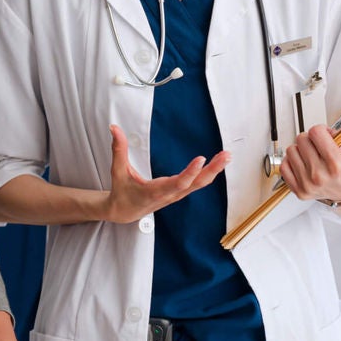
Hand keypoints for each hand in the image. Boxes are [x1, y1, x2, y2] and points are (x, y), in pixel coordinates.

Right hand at [101, 125, 229, 223]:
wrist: (123, 212)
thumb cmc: (121, 192)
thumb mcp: (117, 170)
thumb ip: (118, 149)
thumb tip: (114, 128)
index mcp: (155, 191)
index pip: (178, 183)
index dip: (190, 172)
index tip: (201, 159)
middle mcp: (169, 195)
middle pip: (196, 184)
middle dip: (212, 170)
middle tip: (225, 156)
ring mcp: (176, 195)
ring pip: (199, 184)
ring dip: (214, 170)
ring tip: (226, 156)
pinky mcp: (179, 193)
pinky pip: (197, 184)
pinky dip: (208, 173)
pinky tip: (216, 164)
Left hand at [281, 123, 340, 203]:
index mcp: (336, 165)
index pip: (316, 133)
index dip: (322, 131)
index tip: (326, 136)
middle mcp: (320, 175)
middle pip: (302, 139)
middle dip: (311, 139)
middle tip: (319, 146)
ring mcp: (307, 184)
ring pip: (291, 150)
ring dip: (300, 150)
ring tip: (312, 155)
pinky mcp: (298, 190)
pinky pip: (284, 165)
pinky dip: (292, 161)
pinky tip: (304, 163)